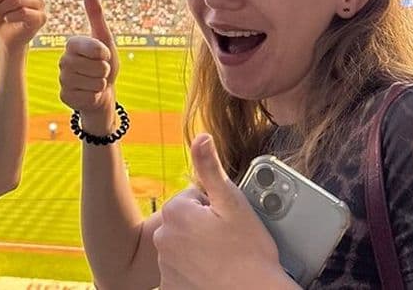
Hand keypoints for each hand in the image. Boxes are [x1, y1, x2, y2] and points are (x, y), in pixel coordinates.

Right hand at [58, 0, 119, 133]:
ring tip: (94, 82)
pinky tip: (89, 93)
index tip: (104, 55)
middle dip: (105, 70)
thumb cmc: (105, 63)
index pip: (96, 49)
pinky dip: (95, 96)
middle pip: (97, 67)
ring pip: (94, 82)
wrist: (102, 92)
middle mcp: (63, 60)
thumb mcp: (104, 38)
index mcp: (72, 44)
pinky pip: (89, 96)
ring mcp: (63, 79)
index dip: (105, 54)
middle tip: (100, 71)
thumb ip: (96, 15)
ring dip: (100, 84)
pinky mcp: (65, 96)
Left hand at [153, 134, 288, 288]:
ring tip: (222, 259)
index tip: (228, 222)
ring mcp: (164, 265)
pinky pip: (179, 270)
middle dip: (203, 227)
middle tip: (228, 241)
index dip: (214, 207)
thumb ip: (211, 169)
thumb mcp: (233, 203)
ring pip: (182, 246)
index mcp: (175, 212)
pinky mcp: (169, 286)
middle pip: (185, 221)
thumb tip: (201, 137)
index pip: (193, 198)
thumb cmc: (250, 252)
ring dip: (197, 249)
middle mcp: (162, 237)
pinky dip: (192, 271)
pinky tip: (212, 274)